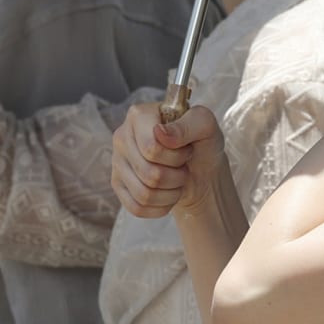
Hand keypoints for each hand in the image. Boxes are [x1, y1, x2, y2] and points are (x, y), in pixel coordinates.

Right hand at [112, 102, 224, 220]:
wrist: (200, 168)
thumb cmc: (201, 142)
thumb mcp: (205, 126)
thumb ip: (188, 124)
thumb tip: (160, 133)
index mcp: (139, 115)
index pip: (152, 148)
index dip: (177, 156)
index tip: (187, 148)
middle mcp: (122, 136)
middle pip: (149, 173)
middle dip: (177, 175)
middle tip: (183, 165)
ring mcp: (117, 161)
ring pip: (143, 194)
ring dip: (171, 192)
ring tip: (177, 178)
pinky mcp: (118, 185)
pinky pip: (137, 208)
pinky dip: (161, 206)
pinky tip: (168, 193)